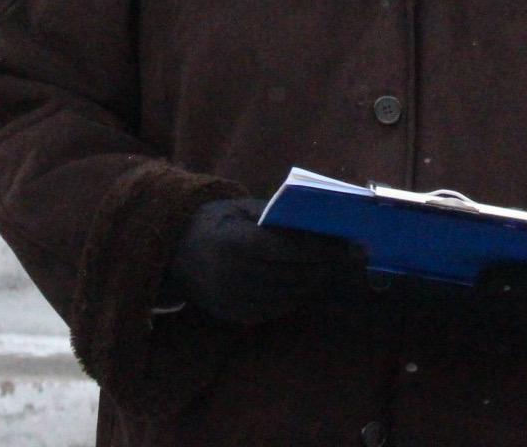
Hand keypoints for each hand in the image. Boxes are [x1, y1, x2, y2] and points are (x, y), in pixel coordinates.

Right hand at [160, 197, 356, 325]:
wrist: (175, 254)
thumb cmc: (216, 223)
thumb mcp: (241, 209)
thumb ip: (276, 217)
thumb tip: (320, 222)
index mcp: (232, 244)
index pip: (284, 249)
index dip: (317, 248)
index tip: (345, 243)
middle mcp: (232, 276)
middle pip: (291, 275)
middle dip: (324, 265)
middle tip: (351, 255)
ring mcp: (234, 301)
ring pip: (289, 295)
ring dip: (316, 281)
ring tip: (336, 267)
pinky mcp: (237, 317)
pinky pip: (277, 309)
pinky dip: (298, 295)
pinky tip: (311, 281)